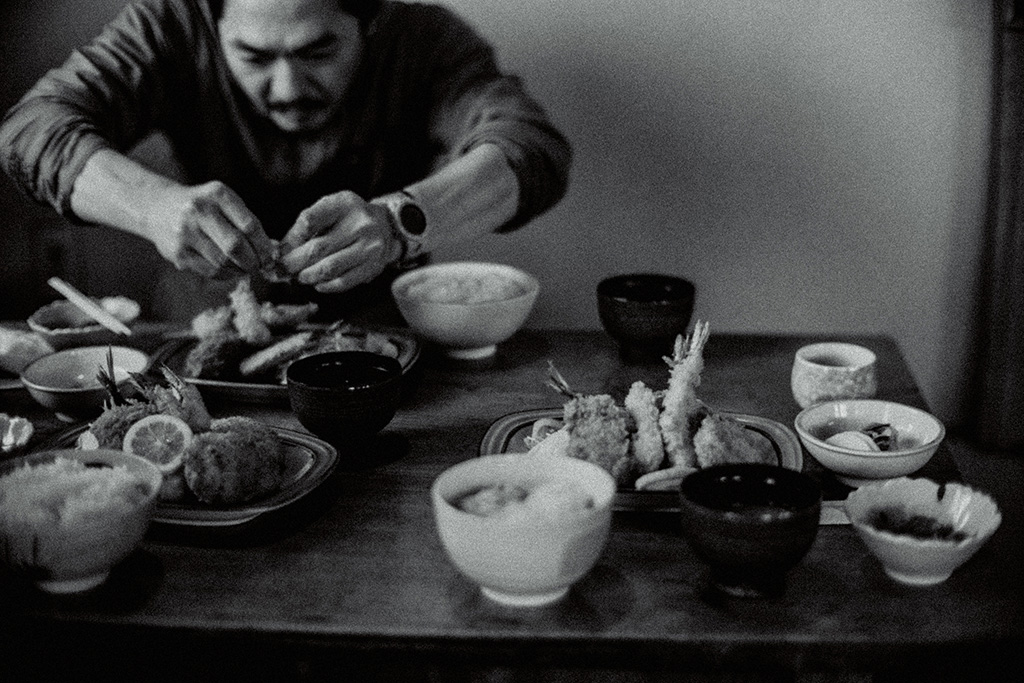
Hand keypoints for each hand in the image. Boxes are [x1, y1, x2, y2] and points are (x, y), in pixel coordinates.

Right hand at [146, 181, 273, 278]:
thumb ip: (246, 222)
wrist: (158, 208)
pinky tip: (229, 270)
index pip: (249, 226)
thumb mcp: (224, 202)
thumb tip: (272, 252)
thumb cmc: (203, 207)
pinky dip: (225, 275)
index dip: (264, 246)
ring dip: (240, 270)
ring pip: (223, 262)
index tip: (271, 256)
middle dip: (253, 261)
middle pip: (236, 246)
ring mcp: (185, 232)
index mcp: (217, 194)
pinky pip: (210, 271)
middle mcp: (199, 210)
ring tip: (244, 268)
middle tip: (260, 266)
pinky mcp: (177, 252)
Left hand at [280, 190, 401, 292]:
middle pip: (318, 248)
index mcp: (344, 204)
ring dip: (308, 275)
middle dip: (294, 262)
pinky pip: (344, 281)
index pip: (309, 220)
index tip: (282, 249)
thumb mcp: (330, 210)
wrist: (386, 227)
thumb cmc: (348, 219)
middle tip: (282, 270)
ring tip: (298, 277)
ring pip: (330, 268)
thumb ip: (307, 224)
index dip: (291, 238)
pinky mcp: (373, 266)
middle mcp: (360, 224)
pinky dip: (326, 285)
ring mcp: (369, 247)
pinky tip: (317, 283)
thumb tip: (282, 250)